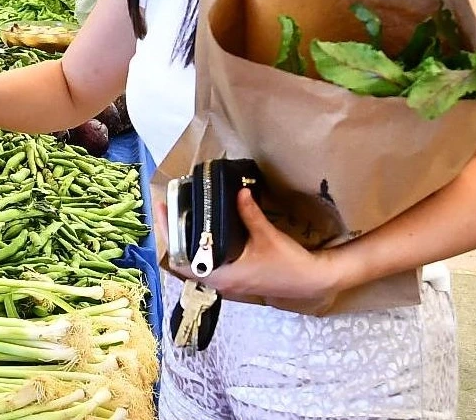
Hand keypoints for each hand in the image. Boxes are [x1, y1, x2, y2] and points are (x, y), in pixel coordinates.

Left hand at [156, 189, 342, 314]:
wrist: (311, 281)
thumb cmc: (289, 264)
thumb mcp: (267, 235)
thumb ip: (249, 213)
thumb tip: (239, 191)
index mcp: (222, 276)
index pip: (181, 261)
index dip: (168, 236)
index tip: (163, 212)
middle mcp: (219, 283)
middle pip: (182, 261)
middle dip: (173, 235)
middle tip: (167, 210)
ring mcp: (226, 284)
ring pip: (194, 265)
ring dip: (184, 243)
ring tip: (178, 218)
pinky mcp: (234, 281)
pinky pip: (206, 266)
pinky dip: (198, 250)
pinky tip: (200, 234)